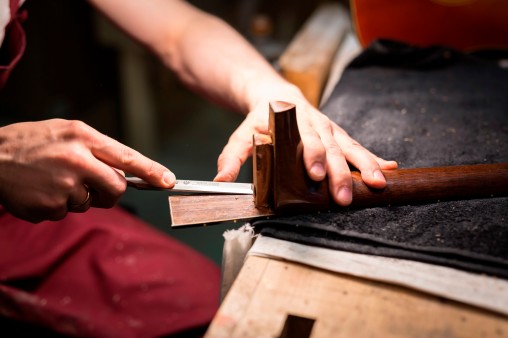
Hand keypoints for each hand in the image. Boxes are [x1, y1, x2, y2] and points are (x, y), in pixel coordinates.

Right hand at [0, 119, 174, 222]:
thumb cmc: (31, 142)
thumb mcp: (66, 131)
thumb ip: (97, 148)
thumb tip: (126, 170)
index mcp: (83, 138)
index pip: (127, 157)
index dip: (151, 171)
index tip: (168, 181)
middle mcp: (77, 162)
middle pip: (117, 188)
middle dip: (111, 192)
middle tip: (94, 186)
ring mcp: (63, 187)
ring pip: (90, 203)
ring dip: (78, 196)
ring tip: (53, 179)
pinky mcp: (50, 207)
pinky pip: (67, 213)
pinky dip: (58, 205)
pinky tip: (42, 190)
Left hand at [214, 85, 396, 205]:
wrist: (277, 94)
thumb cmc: (260, 117)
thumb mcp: (242, 133)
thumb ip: (232, 155)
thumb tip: (220, 180)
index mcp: (294, 123)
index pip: (305, 141)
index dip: (312, 157)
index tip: (316, 176)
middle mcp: (317, 125)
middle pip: (332, 149)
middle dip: (341, 173)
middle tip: (345, 196)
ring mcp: (331, 130)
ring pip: (351, 147)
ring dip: (366, 166)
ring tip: (379, 183)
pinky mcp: (340, 135)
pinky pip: (359, 147)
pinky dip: (376, 158)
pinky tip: (391, 169)